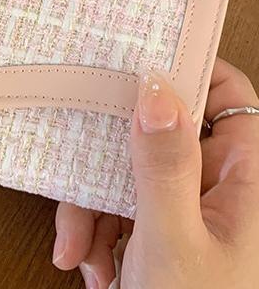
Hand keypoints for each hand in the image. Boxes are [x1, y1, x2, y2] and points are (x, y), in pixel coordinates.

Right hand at [53, 58, 258, 288]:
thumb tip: (155, 88)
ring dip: (93, 205)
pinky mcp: (151, 230)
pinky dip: (94, 230)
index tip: (139, 61)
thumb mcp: (173, 241)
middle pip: (158, 134)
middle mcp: (213, 187)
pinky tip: (91, 265)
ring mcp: (179, 209)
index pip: (228, 98)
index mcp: (243, 182)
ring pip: (125, 172)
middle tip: (82, 164)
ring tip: (83, 250)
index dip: (190, 71)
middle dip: (111, 157)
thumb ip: (165, 163)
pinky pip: (114, 206)